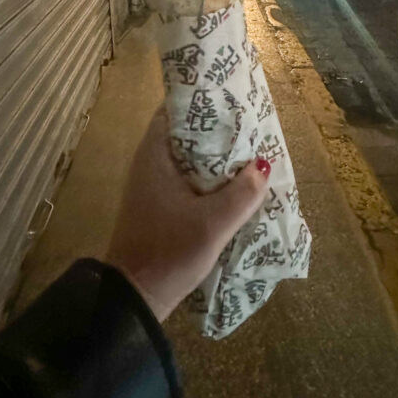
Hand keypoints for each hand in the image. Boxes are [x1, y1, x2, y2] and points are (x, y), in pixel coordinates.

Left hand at [106, 108, 269, 321]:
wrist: (134, 298)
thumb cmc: (168, 252)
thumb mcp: (213, 224)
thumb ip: (242, 194)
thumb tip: (262, 167)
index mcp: (155, 154)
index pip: (178, 109)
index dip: (206, 100)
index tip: (236, 99)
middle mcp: (151, 162)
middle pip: (189, 133)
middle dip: (220, 131)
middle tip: (254, 127)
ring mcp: (154, 184)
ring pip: (192, 158)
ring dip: (218, 158)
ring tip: (252, 154)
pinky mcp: (160, 204)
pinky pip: (190, 179)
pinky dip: (211, 178)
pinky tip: (236, 186)